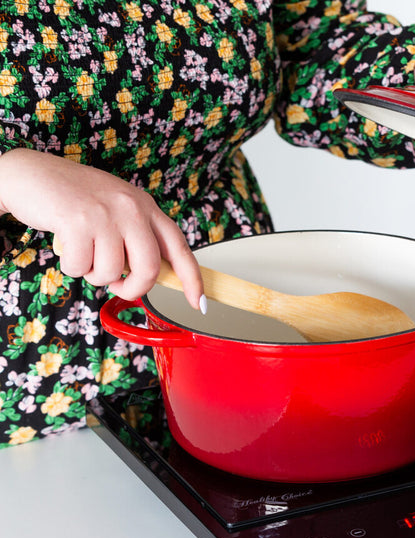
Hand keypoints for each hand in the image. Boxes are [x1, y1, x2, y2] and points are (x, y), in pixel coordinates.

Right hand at [0, 149, 203, 310]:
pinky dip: (73, 267)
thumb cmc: (75, 199)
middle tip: (118, 288)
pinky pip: (82, 268)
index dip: (192, 278)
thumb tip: (155, 275)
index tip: (198, 303)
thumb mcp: (117, 209)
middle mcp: (132, 208)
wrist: (32, 174)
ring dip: (95, 275)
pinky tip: (67, 247)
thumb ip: (137, 236)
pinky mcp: (78, 222)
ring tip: (84, 253)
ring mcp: (106, 214)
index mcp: (147, 207)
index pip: (179, 247)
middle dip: (134, 289)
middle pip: (150, 269)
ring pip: (112, 272)